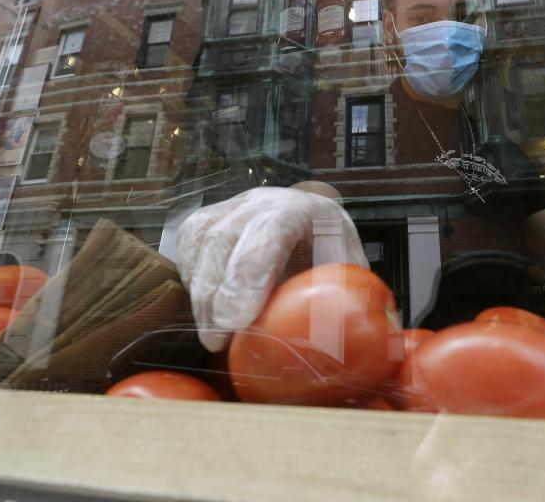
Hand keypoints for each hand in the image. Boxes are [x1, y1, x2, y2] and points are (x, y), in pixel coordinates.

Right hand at [176, 186, 367, 351]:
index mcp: (304, 209)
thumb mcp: (350, 273)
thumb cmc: (332, 256)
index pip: (269, 231)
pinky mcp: (206, 220)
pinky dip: (191, 284)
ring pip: (200, 242)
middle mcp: (261, 201)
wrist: (312, 228)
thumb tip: (358, 345)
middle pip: (224, 238)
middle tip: (218, 341)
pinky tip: (205, 312)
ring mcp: (230, 206)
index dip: (249, 277)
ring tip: (212, 337)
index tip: (238, 323)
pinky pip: (186, 249)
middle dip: (216, 295)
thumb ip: (349, 298)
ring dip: (201, 296)